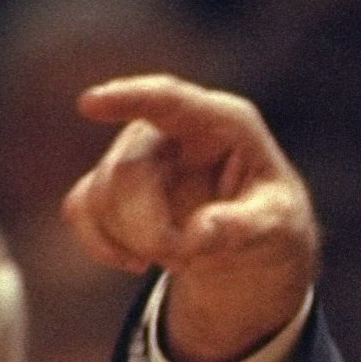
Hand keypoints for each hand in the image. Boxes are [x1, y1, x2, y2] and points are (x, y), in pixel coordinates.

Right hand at [61, 75, 320, 361]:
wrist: (256, 238)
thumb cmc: (272, 217)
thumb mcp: (279, 224)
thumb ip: (243, 226)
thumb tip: (196, 234)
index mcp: (221, 122)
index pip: (169, 99)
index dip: (129, 98)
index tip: (89, 104)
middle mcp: (171, 128)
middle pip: (128, 170)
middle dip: (148, 228)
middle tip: (182, 260)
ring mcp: (137, 152)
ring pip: (100, 193)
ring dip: (132, 240)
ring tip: (179, 257)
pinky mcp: (112, 183)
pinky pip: (81, 208)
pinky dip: (101, 243)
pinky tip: (134, 262)